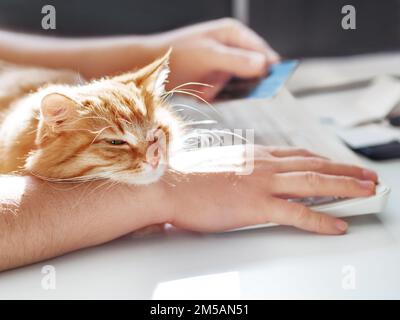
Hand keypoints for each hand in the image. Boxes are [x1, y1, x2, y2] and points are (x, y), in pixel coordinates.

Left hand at [151, 18, 279, 100]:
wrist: (150, 66)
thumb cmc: (179, 54)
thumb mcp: (210, 56)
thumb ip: (237, 60)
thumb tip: (264, 65)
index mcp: (234, 34)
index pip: (263, 52)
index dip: (268, 69)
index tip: (271, 86)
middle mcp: (231, 48)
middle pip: (251, 71)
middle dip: (238, 84)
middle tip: (223, 88)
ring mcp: (222, 63)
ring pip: (236, 85)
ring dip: (222, 91)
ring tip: (204, 89)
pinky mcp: (213, 77)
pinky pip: (222, 91)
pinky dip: (213, 95)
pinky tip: (200, 92)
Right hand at [164, 145, 377, 233]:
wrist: (169, 184)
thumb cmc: (188, 177)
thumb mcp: (219, 165)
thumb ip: (239, 168)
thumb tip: (246, 177)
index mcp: (254, 155)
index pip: (298, 155)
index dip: (324, 159)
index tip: (338, 163)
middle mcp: (264, 164)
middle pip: (314, 164)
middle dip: (345, 169)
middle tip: (367, 175)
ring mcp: (262, 183)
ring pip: (315, 182)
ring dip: (346, 187)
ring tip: (367, 191)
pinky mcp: (256, 205)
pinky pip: (298, 214)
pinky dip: (321, 220)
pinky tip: (337, 225)